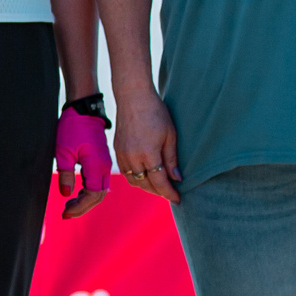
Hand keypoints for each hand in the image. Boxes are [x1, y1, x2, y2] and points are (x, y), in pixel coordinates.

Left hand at [54, 108, 110, 219]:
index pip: (93, 195)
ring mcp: (104, 164)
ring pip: (99, 190)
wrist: (83, 110)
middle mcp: (104, 167)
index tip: (65, 213)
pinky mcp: (101, 161)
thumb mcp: (63, 151)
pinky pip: (98, 182)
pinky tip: (76, 194)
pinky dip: (88, 191)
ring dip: (85, 201)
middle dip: (82, 207)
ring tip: (69, 206)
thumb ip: (65, 174)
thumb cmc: (72, 127)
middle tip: (65, 213)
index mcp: (97, 165)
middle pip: (98, 196)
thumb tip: (66, 194)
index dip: (80, 207)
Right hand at [112, 85, 181, 204]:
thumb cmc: (156, 113)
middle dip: (159, 192)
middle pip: (146, 185)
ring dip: (147, 187)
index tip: (178, 199)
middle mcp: (132, 158)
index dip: (170, 193)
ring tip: (159, 186)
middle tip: (171, 193)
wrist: (133, 97)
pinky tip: (146, 175)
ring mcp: (122, 155)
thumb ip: (172, 159)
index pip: (160, 182)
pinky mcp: (117, 151)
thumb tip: (177, 179)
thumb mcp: (170, 135)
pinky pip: (126, 172)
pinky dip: (136, 178)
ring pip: (134, 181)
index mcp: (148, 154)